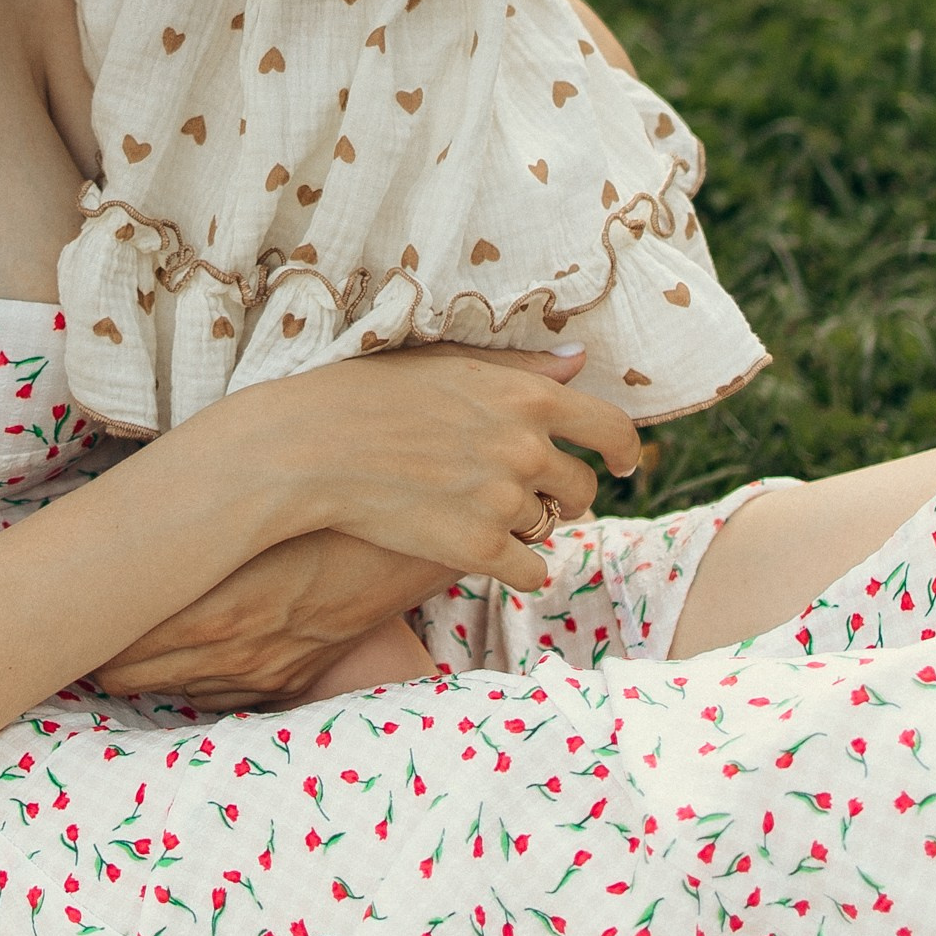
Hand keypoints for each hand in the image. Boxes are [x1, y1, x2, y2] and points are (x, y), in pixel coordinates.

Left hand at [96, 529, 455, 704]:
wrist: (414, 535)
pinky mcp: (294, 678)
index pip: (122, 644)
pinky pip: (222, 693)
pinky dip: (194, 675)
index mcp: (224, 606)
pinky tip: (185, 648)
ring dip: (144, 666)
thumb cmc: (327, 503)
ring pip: (174, 687)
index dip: (84, 633)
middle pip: (132, 675)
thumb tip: (119, 521)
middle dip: (102, 653)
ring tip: (119, 634)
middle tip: (81, 622)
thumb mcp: (255, 506)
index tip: (63, 610)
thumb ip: (187, 521)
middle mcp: (240, 650)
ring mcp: (269, 670)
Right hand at [256, 340, 636, 590]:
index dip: (623, 450)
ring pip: (553, 527)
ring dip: (532, 526)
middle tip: (530, 493)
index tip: (620, 464)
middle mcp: (526, 448)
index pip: (611, 427)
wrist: (312, 447)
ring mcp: (504, 502)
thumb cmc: (371, 393)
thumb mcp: (450, 363)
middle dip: (563, 492)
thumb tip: (579, 365)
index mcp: (526, 396)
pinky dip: (517, 567)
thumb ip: (522, 369)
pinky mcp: (477, 549)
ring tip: (492, 515)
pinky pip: (531, 572)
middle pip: (582, 487)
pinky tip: (490, 555)